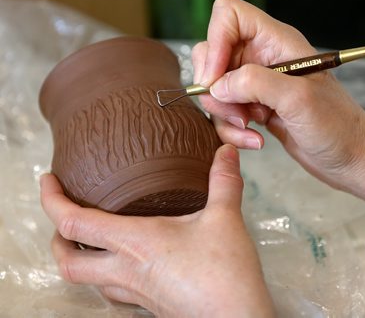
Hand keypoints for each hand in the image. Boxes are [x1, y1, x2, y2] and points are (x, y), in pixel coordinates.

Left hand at [40, 145, 273, 317]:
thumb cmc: (225, 273)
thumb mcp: (225, 219)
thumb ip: (223, 181)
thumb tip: (227, 151)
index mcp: (134, 243)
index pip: (73, 223)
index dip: (51, 199)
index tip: (48, 180)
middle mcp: (126, 270)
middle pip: (67, 263)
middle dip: (56, 239)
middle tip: (63, 216)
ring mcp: (135, 292)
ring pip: (88, 282)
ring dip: (78, 259)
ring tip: (88, 241)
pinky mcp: (149, 305)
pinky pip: (112, 292)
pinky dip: (105, 277)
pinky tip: (125, 266)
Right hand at [192, 0, 364, 209]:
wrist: (351, 158)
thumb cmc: (338, 126)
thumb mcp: (298, 98)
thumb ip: (255, 83)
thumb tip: (216, 84)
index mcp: (277, 42)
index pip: (230, 15)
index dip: (215, 40)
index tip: (215, 77)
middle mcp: (264, 58)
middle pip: (213, 54)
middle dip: (215, 87)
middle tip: (236, 111)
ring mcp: (258, 84)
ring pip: (216, 88)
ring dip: (224, 113)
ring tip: (249, 128)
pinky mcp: (255, 108)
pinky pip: (225, 112)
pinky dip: (231, 129)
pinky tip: (254, 140)